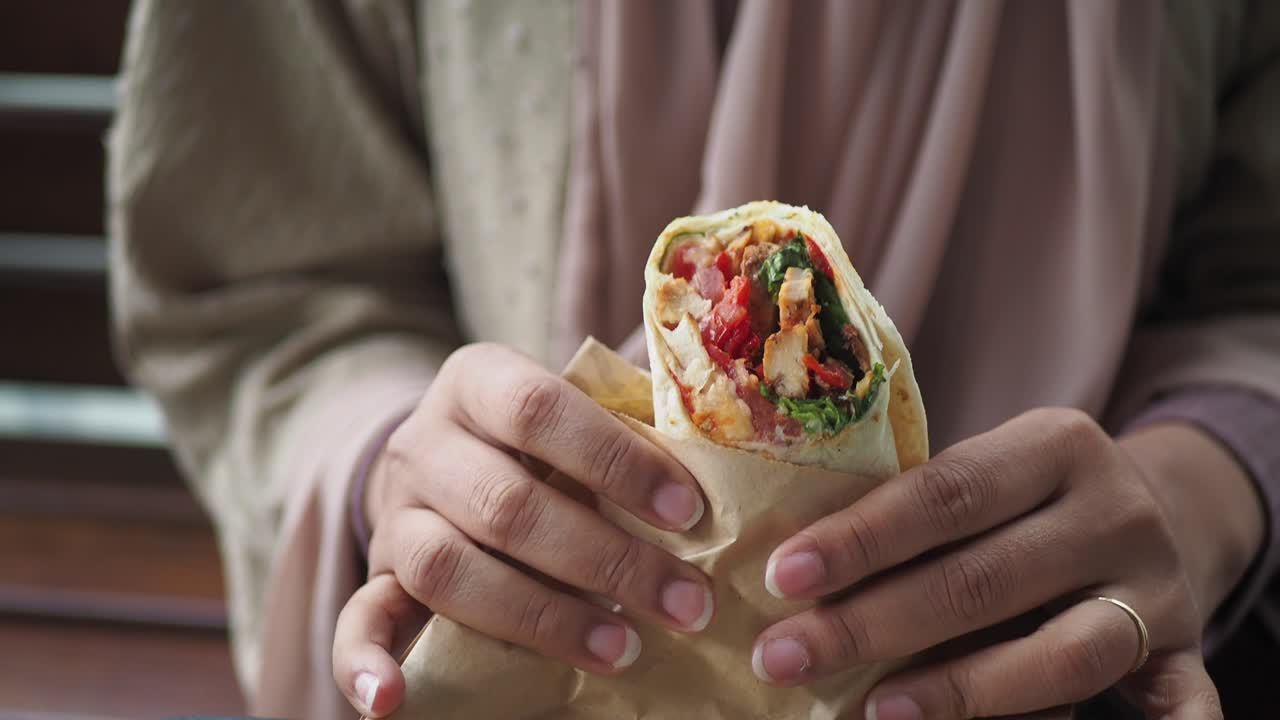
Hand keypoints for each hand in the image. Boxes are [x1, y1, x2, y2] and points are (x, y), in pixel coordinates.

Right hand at [332, 343, 712, 716]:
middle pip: (506, 504)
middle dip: (606, 559)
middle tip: (686, 603)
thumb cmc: (543, 439)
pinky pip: (356, 620)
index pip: (540, 408)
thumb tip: (727, 447)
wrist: (445, 456)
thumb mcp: (577, 409)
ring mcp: (396, 514)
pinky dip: (364, 665)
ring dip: (540, 617)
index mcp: (478, 381)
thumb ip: (631, 419)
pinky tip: (391, 703)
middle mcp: (425, 442)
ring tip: (623, 649)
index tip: (689, 512)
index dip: (615, 460)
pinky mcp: (377, 576)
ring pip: (448, 567)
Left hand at [753, 407, 1263, 718]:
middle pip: (983, 578)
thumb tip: (793, 574)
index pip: (945, 492)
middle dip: (871, 624)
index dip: (861, 539)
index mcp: (1056, 444)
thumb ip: (917, 514)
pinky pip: (1179, 702)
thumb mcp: (986, 478)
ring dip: (962, 689)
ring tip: (873, 711)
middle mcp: (1114, 511)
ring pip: (1062, 653)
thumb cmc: (1022, 501)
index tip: (783, 577)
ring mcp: (1157, 587)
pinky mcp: (1186, 650)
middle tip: (784, 656)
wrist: (1152, 510)